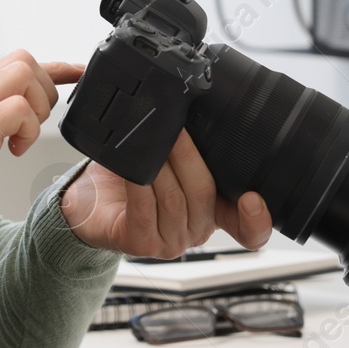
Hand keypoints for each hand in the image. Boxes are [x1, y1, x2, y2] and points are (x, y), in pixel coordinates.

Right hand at [0, 52, 83, 233]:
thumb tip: (7, 125)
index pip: (9, 66)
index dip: (50, 67)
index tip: (76, 72)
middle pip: (20, 59)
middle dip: (45, 88)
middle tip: (36, 124)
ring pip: (22, 73)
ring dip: (38, 106)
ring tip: (22, 139)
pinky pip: (17, 109)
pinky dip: (28, 130)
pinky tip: (14, 152)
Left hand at [59, 130, 271, 255]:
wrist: (91, 201)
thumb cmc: (131, 177)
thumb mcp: (171, 159)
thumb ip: (193, 144)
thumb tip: (195, 104)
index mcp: (214, 212)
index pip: (249, 229)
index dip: (257, 218)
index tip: (252, 198)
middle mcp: (197, 230)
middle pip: (204, 194)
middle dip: (188, 156)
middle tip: (175, 126)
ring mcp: (170, 241)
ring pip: (175, 199)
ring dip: (161, 164)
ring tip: (151, 137)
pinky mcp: (140, 243)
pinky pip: (144, 208)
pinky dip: (139, 182)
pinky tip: (132, 166)